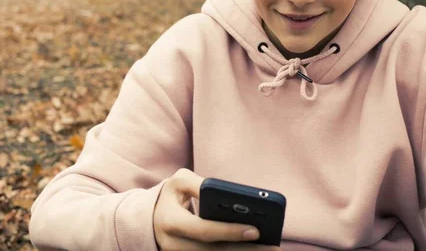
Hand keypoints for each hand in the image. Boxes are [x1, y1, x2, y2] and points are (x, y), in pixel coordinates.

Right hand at [153, 168, 280, 250]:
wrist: (152, 217)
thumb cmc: (172, 195)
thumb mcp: (179, 181)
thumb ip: (199, 184)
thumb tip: (226, 195)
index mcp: (170, 221)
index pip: (203, 230)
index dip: (229, 232)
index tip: (255, 230)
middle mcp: (174, 245)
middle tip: (273, 248)